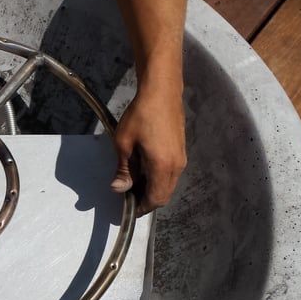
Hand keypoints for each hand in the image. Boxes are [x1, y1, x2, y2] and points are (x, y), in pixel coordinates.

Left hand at [110, 86, 186, 214]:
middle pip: (164, 195)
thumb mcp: (124, 143)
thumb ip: (123, 169)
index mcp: (162, 167)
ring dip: (153, 189)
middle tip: (129, 195)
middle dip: (147, 200)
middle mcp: (176, 166)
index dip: (142, 207)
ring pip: (169, 185)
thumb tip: (119, 189)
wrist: (162, 92)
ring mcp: (181, 158)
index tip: (128, 207)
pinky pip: (171, 174)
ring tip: (134, 181)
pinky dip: (159, 179)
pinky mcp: (181, 151)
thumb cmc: (140, 115)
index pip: (155, 199)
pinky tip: (144, 169)